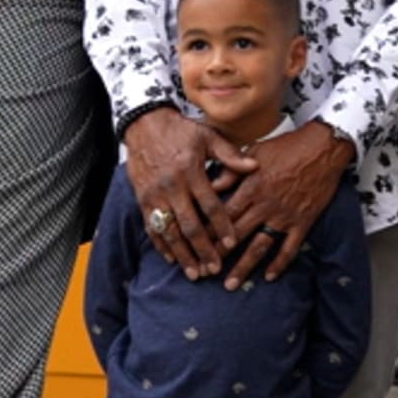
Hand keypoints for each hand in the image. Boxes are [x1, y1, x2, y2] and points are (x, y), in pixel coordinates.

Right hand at [124, 107, 252, 277]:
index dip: (222, 226)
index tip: (232, 244)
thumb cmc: (180, 130)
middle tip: (215, 269)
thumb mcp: (207, 136)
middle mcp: (172, 186)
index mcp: (191, 171)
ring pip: (170, 231)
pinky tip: (172, 259)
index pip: (210, 205)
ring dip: (183, 255)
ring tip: (195, 273)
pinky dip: (161, 245)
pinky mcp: (142, 199)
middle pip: (190, 225)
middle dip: (203, 250)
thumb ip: (230, 155)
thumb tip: (254, 167)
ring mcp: (155, 195)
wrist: (144, 124)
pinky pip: (151, 227)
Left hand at [215, 123, 354, 287]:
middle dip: (219, 256)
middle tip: (204, 273)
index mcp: (251, 186)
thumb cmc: (286, 147)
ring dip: (244, 267)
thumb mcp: (254, 151)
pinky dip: (280, 263)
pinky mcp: (302, 221)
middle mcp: (265, 204)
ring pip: (260, 246)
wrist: (323, 148)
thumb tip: (209, 184)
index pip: (223, 215)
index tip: (194, 246)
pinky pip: (289, 247)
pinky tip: (269, 276)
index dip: (207, 232)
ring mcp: (284, 216)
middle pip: (236, 235)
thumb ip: (231, 170)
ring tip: (231, 284)